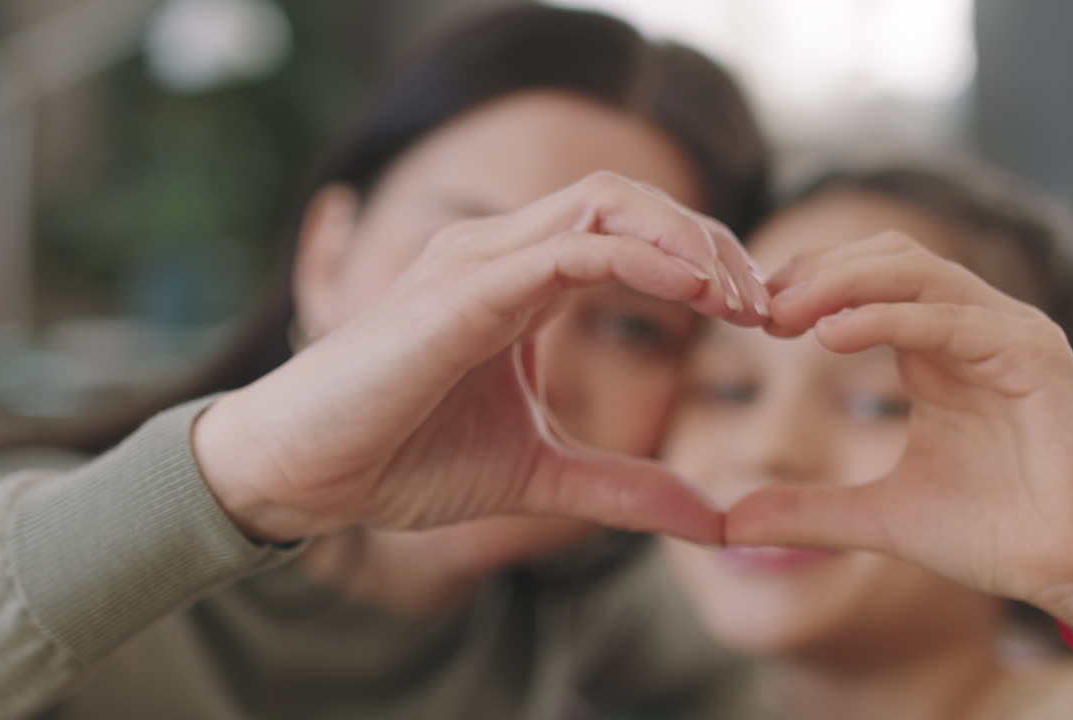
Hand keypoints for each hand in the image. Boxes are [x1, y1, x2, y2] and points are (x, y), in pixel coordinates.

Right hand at [196, 172, 767, 544]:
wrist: (305, 477)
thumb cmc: (403, 460)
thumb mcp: (542, 475)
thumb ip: (624, 487)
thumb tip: (712, 519)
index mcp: (521, 283)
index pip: (631, 235)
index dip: (703, 264)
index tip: (758, 319)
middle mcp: (502, 253)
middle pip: (630, 201)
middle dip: (711, 241)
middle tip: (767, 303)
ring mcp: (479, 260)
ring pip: (607, 203)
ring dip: (688, 241)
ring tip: (741, 296)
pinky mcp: (462, 288)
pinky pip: (570, 248)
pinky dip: (641, 260)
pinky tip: (693, 295)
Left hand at [724, 232, 1072, 630]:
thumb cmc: (996, 535)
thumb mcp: (878, 517)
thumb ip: (808, 512)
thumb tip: (730, 522)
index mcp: (937, 349)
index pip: (867, 279)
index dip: (807, 284)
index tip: (751, 316)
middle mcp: (973, 328)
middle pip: (887, 258)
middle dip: (817, 273)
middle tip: (758, 309)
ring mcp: (1008, 334)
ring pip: (918, 271)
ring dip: (843, 283)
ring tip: (784, 313)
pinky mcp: (1038, 355)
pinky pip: (953, 318)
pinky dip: (892, 317)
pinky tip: (834, 336)